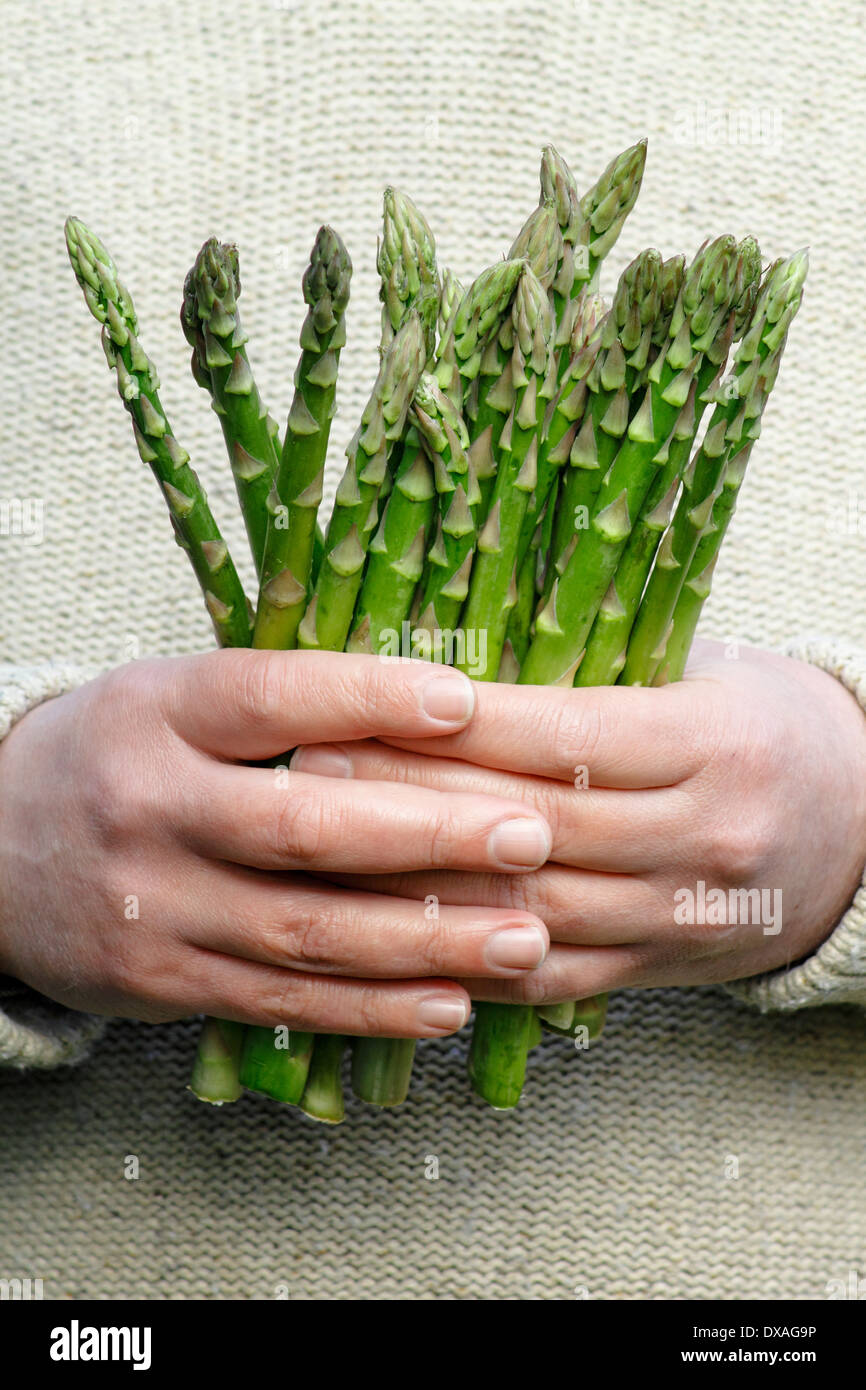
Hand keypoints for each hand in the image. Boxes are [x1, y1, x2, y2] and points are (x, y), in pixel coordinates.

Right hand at [0, 651, 552, 1034]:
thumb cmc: (120, 754)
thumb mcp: (175, 698)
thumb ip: (285, 704)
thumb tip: (441, 709)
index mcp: (161, 714)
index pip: (272, 696)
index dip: (370, 699)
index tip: (466, 704)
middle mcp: (152, 808)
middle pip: (304, 828)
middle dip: (430, 835)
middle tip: (532, 835)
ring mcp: (154, 905)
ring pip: (306, 931)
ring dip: (426, 940)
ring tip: (525, 938)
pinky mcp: (163, 981)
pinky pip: (282, 1000)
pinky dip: (372, 1008)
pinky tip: (449, 1004)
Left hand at [291, 642, 865, 1001]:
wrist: (857, 826)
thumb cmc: (758, 723)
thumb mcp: (702, 670)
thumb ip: (596, 672)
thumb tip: (449, 663)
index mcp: (714, 745)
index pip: (565, 736)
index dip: (458, 726)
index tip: (365, 704)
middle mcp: (702, 838)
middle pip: (533, 824)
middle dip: (411, 799)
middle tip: (311, 770)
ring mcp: (678, 916)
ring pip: (529, 909)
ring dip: (417, 885)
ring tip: (325, 851)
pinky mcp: (656, 971)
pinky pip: (548, 978)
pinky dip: (465, 959)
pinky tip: (388, 935)